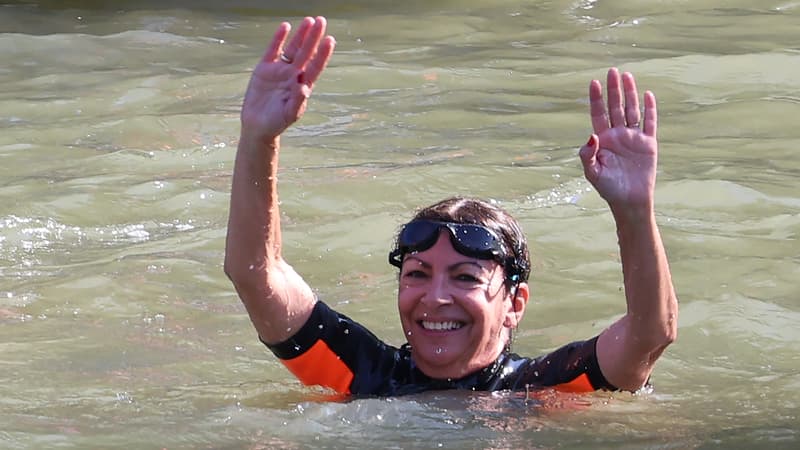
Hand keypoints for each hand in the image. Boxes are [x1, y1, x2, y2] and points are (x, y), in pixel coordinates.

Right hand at [241, 16, 335, 139]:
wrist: (258, 125)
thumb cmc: (277, 122)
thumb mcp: (289, 114)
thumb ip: (297, 101)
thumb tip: (303, 87)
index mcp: (302, 85)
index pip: (315, 66)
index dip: (323, 54)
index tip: (330, 40)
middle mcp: (294, 75)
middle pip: (306, 53)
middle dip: (314, 37)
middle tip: (322, 21)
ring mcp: (280, 70)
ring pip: (292, 48)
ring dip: (301, 35)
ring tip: (309, 21)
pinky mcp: (265, 68)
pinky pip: (273, 50)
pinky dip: (278, 39)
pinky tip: (285, 26)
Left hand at [579, 68, 657, 212]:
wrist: (630, 202)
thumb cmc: (608, 189)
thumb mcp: (592, 172)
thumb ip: (587, 155)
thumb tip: (591, 136)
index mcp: (602, 140)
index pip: (598, 114)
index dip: (596, 99)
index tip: (594, 82)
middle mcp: (618, 135)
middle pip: (615, 107)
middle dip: (613, 89)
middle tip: (612, 70)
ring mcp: (633, 138)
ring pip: (631, 110)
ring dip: (630, 94)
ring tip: (627, 76)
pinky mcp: (649, 144)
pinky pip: (649, 123)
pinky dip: (650, 109)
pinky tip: (647, 94)